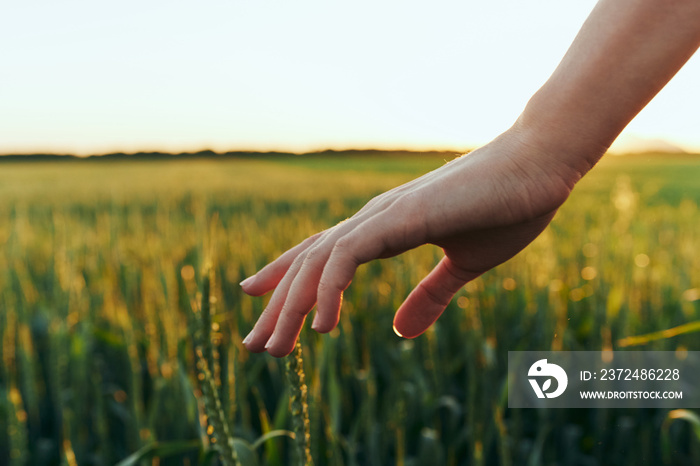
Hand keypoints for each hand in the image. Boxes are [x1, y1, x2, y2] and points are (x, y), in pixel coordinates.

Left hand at [241, 127, 577, 356]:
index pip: (323, 255)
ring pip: (319, 262)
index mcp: (385, 229)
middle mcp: (374, 219)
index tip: (262, 306)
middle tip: (255, 346)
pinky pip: (350, 255)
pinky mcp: (403, 216)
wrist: (541, 166)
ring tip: (273, 349)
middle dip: (278, 306)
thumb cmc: (508, 208)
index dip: (289, 280)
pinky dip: (330, 289)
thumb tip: (401, 331)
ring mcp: (385, 215)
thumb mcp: (464, 266)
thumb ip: (430, 296)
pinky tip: (321, 326)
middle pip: (309, 263)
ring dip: (291, 306)